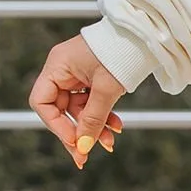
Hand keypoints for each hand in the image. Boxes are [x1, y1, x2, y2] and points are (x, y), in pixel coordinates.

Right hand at [28, 35, 124, 169]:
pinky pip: (92, 101)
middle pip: (61, 109)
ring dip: (94, 126)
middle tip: (85, 157)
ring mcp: (78, 73)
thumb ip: (93, 118)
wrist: (148, 33)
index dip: (55, 125)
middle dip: (77, 132)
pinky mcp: (93, 77)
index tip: (73, 142)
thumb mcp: (107, 89)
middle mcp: (63, 69)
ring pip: (79, 109)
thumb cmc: (123, 52)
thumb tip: (81, 148)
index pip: (42, 102)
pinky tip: (117, 126)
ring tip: (110, 142)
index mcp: (57, 65)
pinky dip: (102, 115)